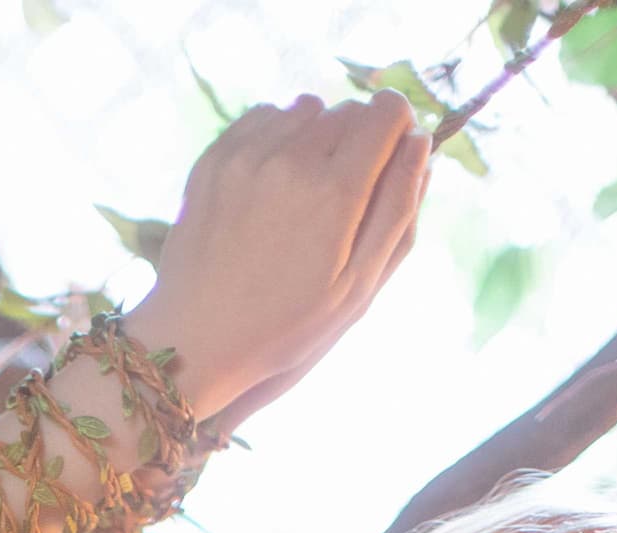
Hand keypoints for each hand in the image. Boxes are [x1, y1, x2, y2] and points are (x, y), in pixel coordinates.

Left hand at [133, 92, 432, 425]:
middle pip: (349, 111)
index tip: (391, 154)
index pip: (387, 112)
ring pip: (307, 109)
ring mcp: (248, 154)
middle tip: (343, 196)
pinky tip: (274, 182)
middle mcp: (292, 159)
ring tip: (306, 190)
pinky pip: (264, 118)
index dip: (398, 128)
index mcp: (335, 192)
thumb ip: (397, 210)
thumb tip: (419, 143)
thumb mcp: (358, 284)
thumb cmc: (285, 325)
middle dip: (358, 140)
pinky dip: (278, 137)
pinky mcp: (215, 157)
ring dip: (317, 136)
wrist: (196, 339)